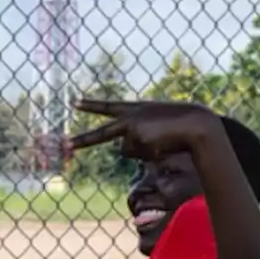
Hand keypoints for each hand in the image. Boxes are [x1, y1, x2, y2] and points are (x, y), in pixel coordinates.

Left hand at [67, 99, 227, 160]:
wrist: (195, 124)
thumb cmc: (180, 125)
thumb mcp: (155, 125)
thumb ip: (137, 134)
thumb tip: (125, 149)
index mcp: (135, 109)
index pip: (108, 106)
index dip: (91, 104)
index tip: (74, 102)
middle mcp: (129, 118)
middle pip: (102, 134)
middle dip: (82, 140)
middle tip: (64, 144)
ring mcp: (132, 129)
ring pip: (128, 152)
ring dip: (144, 151)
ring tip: (161, 140)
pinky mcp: (136, 139)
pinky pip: (139, 156)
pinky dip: (150, 154)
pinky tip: (162, 145)